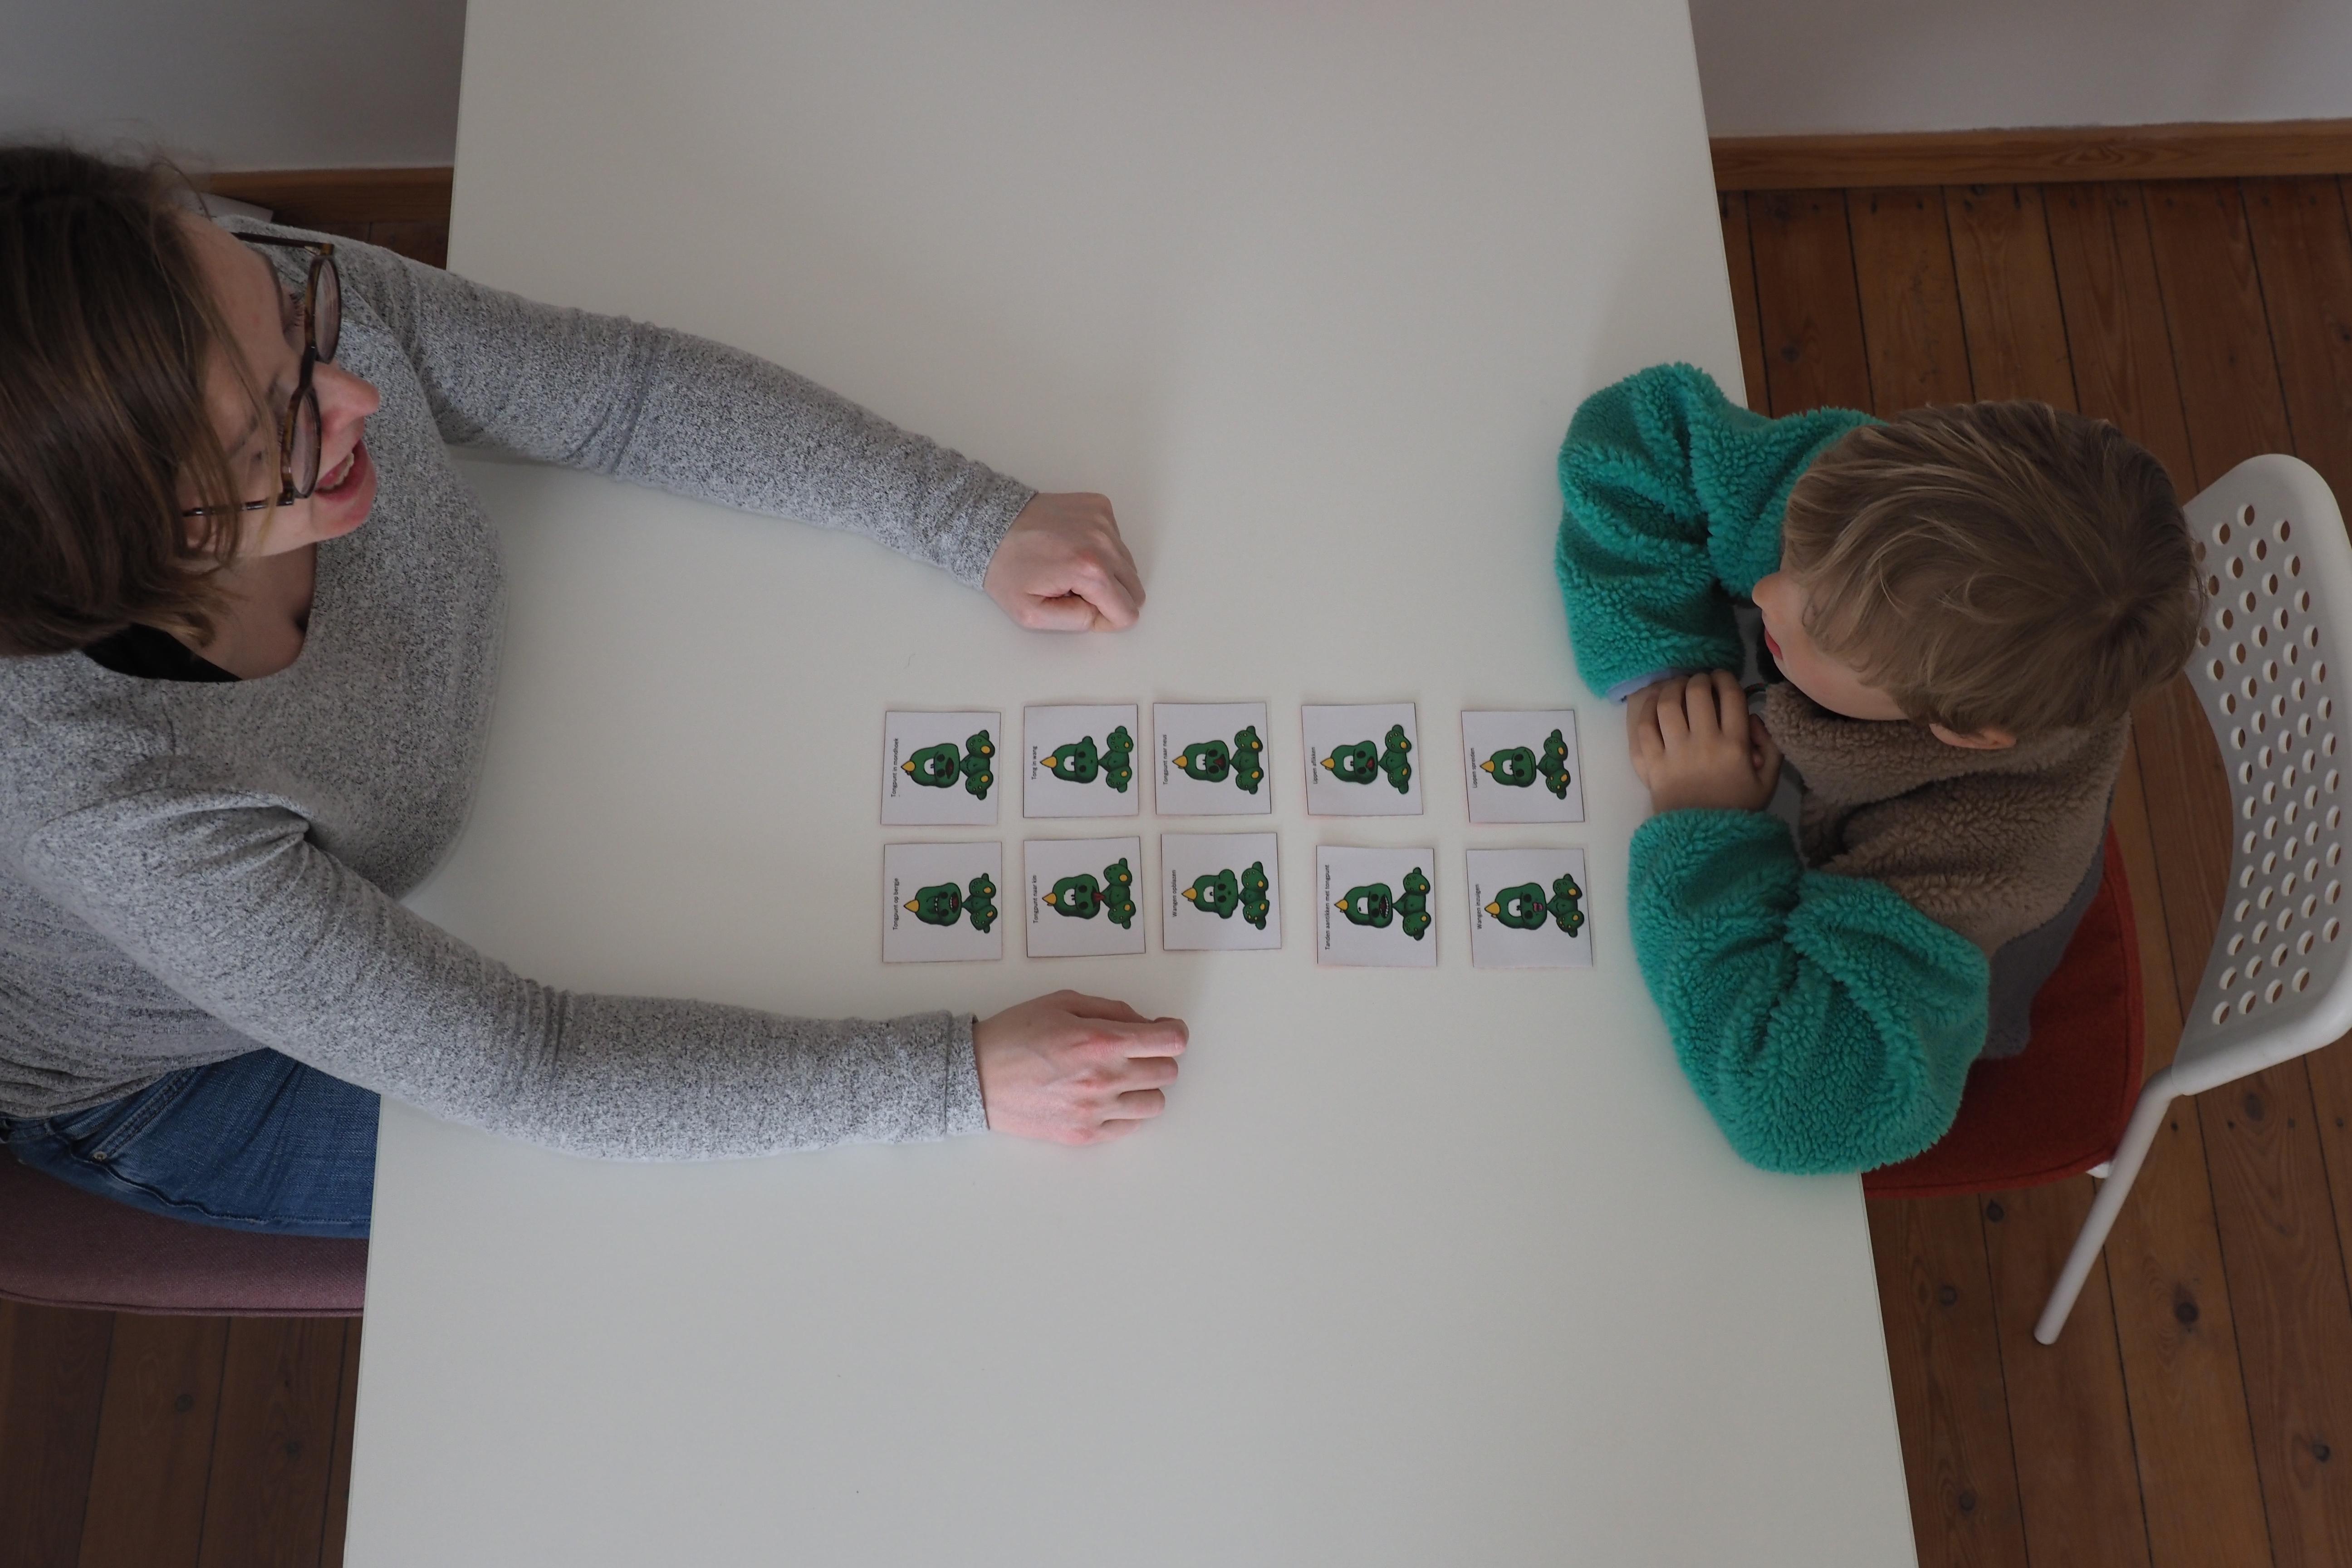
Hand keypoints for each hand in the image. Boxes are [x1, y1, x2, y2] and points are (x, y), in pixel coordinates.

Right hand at [972, 990, 1186, 1144]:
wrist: (975, 1077)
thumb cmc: (1015, 1035)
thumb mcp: (1063, 1002)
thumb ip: (1112, 1009)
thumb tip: (1144, 1023)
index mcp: (1101, 1041)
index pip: (1171, 1042)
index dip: (1175, 1032)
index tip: (1166, 1030)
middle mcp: (1104, 1079)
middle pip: (1168, 1072)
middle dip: (1158, 1056)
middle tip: (1137, 1050)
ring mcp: (1095, 1111)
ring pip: (1155, 1103)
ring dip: (1145, 1087)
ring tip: (1121, 1076)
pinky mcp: (1084, 1135)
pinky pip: (1129, 1127)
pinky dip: (1126, 1111)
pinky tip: (1106, 1097)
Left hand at [982, 492, 1144, 630]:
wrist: (989, 524)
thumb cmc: (1006, 569)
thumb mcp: (1032, 615)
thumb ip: (1076, 621)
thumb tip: (1101, 613)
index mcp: (1089, 570)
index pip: (1128, 611)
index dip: (1106, 620)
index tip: (1081, 608)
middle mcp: (1104, 542)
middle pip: (1134, 588)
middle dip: (1109, 597)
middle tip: (1075, 591)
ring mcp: (1103, 520)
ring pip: (1128, 565)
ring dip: (1106, 573)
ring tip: (1071, 567)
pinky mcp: (1099, 506)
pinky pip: (1118, 540)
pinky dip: (1101, 549)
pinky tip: (1073, 547)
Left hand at [1628, 671, 1781, 814]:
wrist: (1704, 840)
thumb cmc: (1737, 808)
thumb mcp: (1768, 781)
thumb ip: (1770, 745)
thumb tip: (1753, 716)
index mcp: (1735, 746)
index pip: (1730, 696)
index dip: (1726, 678)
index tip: (1723, 677)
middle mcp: (1703, 743)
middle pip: (1696, 693)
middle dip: (1699, 679)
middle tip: (1700, 681)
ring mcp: (1674, 753)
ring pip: (1667, 704)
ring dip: (1672, 688)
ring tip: (1677, 687)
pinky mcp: (1651, 764)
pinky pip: (1643, 727)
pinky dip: (1647, 709)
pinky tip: (1654, 702)